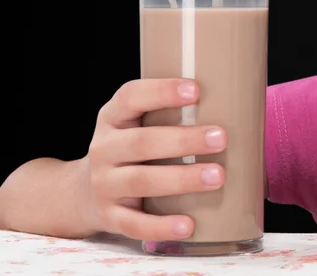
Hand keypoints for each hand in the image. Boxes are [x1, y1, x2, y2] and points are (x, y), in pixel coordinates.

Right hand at [84, 78, 226, 240]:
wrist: (84, 190)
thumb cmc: (129, 147)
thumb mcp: (134, 123)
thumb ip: (166, 114)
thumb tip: (231, 103)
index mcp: (112, 117)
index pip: (131, 97)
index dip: (161, 91)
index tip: (196, 89)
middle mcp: (104, 148)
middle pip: (141, 142)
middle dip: (183, 140)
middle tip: (220, 138)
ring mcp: (103, 184)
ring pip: (141, 181)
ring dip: (182, 179)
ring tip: (218, 176)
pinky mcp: (109, 217)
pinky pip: (135, 224)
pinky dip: (162, 226)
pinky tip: (189, 225)